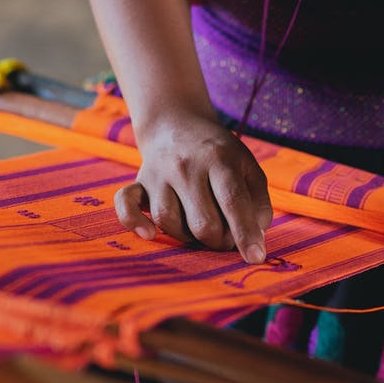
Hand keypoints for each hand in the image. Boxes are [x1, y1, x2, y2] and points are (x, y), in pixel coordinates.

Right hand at [114, 111, 273, 263]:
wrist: (176, 124)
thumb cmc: (219, 154)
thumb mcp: (248, 168)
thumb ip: (257, 203)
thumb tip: (254, 238)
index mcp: (220, 159)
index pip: (233, 201)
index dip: (245, 233)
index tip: (255, 257)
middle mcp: (186, 166)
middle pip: (203, 222)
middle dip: (219, 241)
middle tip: (225, 236)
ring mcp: (159, 174)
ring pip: (169, 222)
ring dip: (188, 237)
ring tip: (201, 228)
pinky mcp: (138, 182)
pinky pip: (125, 204)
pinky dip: (134, 222)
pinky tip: (149, 234)